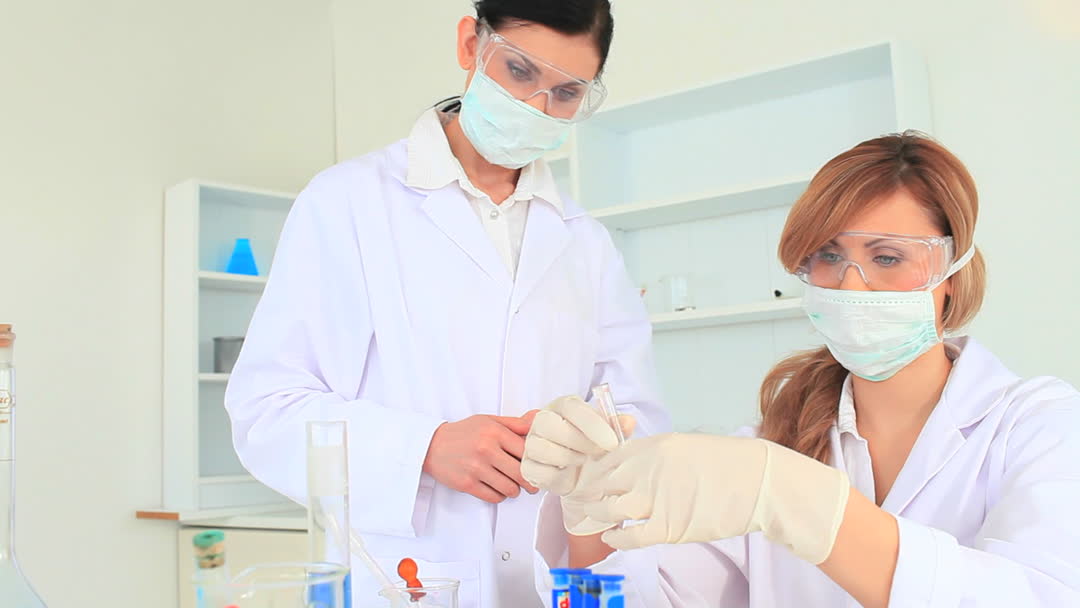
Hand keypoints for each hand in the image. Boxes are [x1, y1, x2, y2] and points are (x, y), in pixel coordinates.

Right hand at [423, 413, 539, 503]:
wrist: (432, 445)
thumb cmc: (464, 432)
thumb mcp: (489, 421)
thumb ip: (516, 423)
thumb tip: (538, 419)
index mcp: (495, 432)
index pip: (527, 451)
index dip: (537, 462)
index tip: (540, 467)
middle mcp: (486, 449)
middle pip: (521, 474)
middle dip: (531, 483)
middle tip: (533, 485)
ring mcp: (476, 468)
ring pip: (510, 489)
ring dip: (515, 490)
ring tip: (513, 485)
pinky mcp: (467, 484)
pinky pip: (494, 497)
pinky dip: (500, 496)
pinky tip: (497, 488)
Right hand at [521, 395, 634, 535]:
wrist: (584, 476)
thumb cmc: (594, 447)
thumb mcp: (609, 435)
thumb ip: (618, 427)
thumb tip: (628, 422)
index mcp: (563, 406)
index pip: (571, 408)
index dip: (593, 424)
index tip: (613, 442)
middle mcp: (542, 420)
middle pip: (550, 424)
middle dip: (580, 441)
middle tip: (599, 452)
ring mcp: (531, 443)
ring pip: (542, 448)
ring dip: (569, 458)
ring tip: (583, 460)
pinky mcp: (528, 466)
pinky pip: (539, 471)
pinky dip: (558, 476)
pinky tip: (569, 473)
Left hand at [585, 433, 850, 563]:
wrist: (760, 481)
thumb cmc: (726, 463)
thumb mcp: (684, 446)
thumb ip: (654, 456)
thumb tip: (629, 467)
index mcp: (653, 446)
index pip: (605, 458)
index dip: (591, 471)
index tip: (586, 481)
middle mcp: (648, 469)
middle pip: (600, 482)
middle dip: (587, 493)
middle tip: (582, 501)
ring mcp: (657, 498)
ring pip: (608, 508)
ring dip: (596, 515)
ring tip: (594, 519)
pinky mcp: (670, 526)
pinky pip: (629, 535)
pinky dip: (615, 538)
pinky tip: (611, 537)